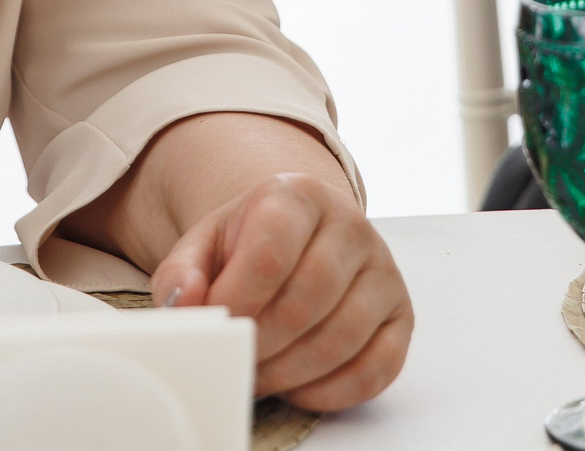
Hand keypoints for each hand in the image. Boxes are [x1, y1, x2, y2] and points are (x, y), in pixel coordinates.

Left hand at [152, 173, 412, 411]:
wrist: (295, 237)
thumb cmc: (248, 244)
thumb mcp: (204, 244)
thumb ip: (182, 272)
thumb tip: (186, 302)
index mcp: (298, 195)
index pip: (272, 251)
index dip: (239, 299)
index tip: (219, 325)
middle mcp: (350, 226)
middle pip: (308, 298)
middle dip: (264, 343)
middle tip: (236, 360)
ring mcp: (383, 270)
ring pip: (343, 336)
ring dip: (292, 371)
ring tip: (260, 375)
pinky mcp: (402, 314)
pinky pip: (379, 366)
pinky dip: (334, 390)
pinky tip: (299, 387)